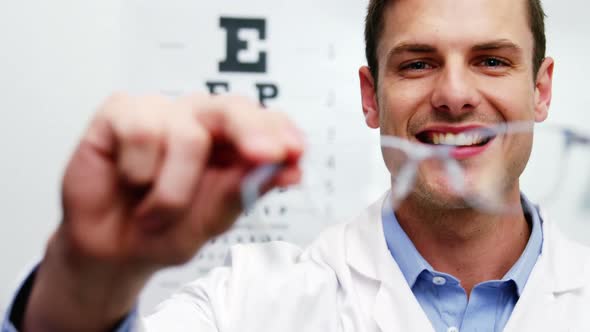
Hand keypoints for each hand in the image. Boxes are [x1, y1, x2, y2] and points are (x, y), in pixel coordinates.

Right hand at [23, 93, 303, 331]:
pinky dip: (138, 171)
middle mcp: (199, 121)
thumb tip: (288, 170)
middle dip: (253, 132)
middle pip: (233, 108)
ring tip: (155, 213)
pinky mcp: (121, 112)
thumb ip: (243, 191)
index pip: (264, 123)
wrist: (111, 251)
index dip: (281, 133)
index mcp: (229, 143)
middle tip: (267, 154)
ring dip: (171, 191)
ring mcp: (161, 113)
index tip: (295, 153)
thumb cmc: (164, 231)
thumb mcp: (211, 221)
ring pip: (186, 134)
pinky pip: (141, 132)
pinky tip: (130, 181)